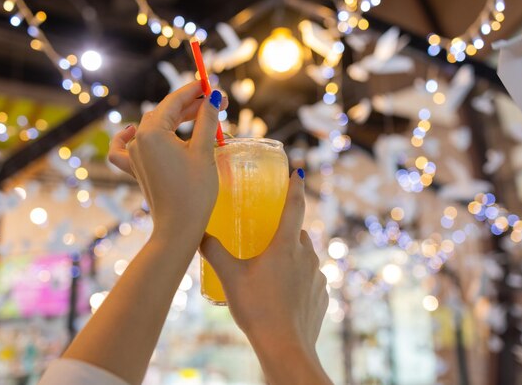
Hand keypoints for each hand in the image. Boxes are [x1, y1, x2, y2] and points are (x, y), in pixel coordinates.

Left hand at [108, 82, 227, 241]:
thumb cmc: (194, 191)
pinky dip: (127, 137)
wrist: (179, 227)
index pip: (174, 101)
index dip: (195, 91)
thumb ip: (207, 120)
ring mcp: (133, 155)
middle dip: (189, 105)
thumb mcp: (204, 151)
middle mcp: (137, 141)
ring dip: (173, 118)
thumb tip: (214, 97)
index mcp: (151, 132)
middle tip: (215, 103)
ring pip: (151, 126)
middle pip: (164, 112)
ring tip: (198, 116)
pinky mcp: (135, 169)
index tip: (212, 86)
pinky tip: (133, 130)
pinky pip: (124, 148)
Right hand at [200, 170, 328, 353]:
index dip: (294, 187)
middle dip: (284, 231)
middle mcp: (306, 256)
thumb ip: (214, 252)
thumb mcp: (229, 277)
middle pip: (297, 233)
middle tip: (267, 236)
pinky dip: (299, 280)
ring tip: (271, 272)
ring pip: (305, 257)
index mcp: (286, 245)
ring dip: (291, 257)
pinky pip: (310, 279)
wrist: (285, 348)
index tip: (296, 173)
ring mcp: (318, 276)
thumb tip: (198, 234)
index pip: (294, 206)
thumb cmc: (256, 309)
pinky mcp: (322, 295)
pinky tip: (283, 295)